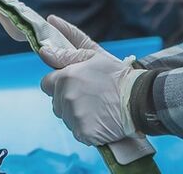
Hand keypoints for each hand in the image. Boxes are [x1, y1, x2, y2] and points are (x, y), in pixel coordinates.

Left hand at [38, 16, 138, 145]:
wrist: (139, 99)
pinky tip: (99, 120)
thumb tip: (43, 50)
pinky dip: (86, 128)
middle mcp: (66, 97)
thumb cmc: (117, 76)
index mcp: (66, 77)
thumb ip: (66, 54)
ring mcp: (74, 117)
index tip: (72, 84)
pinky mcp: (83, 133)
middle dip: (67, 99)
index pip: (46, 83)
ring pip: (66, 117)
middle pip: (56, 102)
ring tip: (96, 108)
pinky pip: (77, 132)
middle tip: (89, 96)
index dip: (58, 83)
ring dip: (76, 114)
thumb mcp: (93, 57)